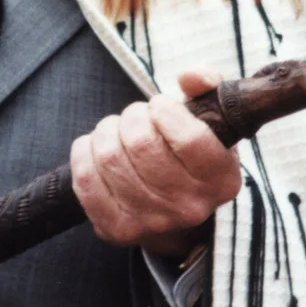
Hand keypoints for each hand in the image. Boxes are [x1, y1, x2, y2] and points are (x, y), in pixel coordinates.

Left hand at [70, 68, 241, 255]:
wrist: (173, 213)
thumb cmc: (188, 155)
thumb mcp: (209, 120)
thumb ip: (207, 86)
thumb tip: (192, 77)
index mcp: (221, 179)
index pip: (189, 138)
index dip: (165, 110)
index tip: (160, 106)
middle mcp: (190, 207)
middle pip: (141, 143)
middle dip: (132, 117)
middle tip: (136, 119)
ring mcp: (152, 222)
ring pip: (109, 157)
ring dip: (106, 132)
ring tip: (117, 133)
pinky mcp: (116, 230)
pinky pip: (85, 178)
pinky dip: (84, 154)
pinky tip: (96, 151)